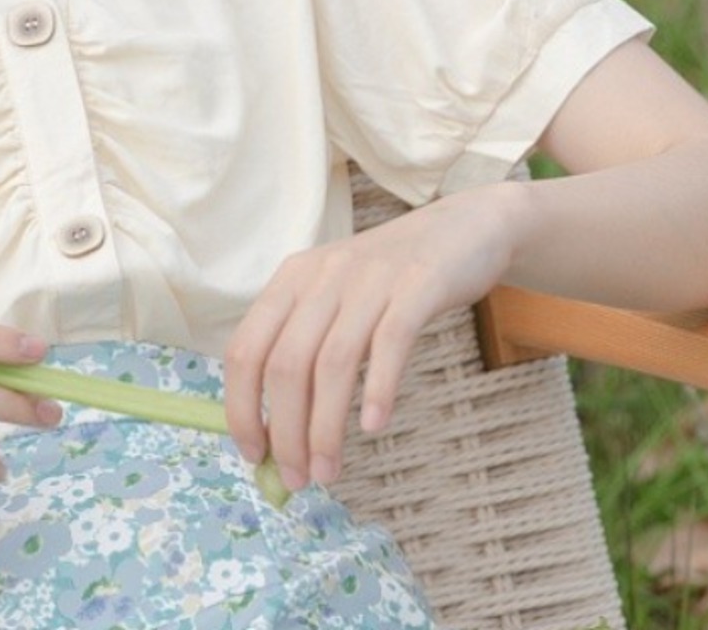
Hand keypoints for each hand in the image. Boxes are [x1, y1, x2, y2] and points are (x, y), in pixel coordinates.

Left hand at [224, 184, 524, 491]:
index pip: (245, 348)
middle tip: (297, 479)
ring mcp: (370, 278)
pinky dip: (378, 388)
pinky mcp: (418, 285)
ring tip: (327, 471)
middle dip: (284, 431)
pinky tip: (373, 426)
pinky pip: (390, 342)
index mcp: (292, 279)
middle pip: (286, 363)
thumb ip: (307, 346)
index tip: (253, 454)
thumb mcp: (336, 296)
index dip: (241, 406)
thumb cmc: (393, 279)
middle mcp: (323, 275)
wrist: (465, 228)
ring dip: (325, 427)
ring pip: (333, 362)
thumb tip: (278, 430)